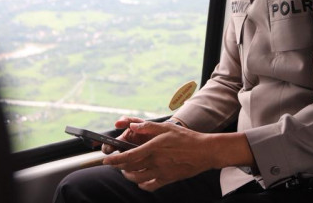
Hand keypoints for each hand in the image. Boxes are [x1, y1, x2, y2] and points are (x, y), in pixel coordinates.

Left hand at [102, 120, 218, 190]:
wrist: (205, 152)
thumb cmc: (187, 138)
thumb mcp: (167, 127)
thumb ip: (148, 127)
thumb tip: (133, 126)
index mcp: (154, 147)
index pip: (129, 156)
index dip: (115, 159)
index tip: (106, 160)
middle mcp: (156, 161)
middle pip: (130, 168)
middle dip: (119, 166)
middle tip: (115, 163)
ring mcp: (162, 172)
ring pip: (138, 178)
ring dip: (128, 175)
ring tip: (126, 171)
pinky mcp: (168, 179)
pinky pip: (150, 186)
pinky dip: (142, 185)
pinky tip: (141, 180)